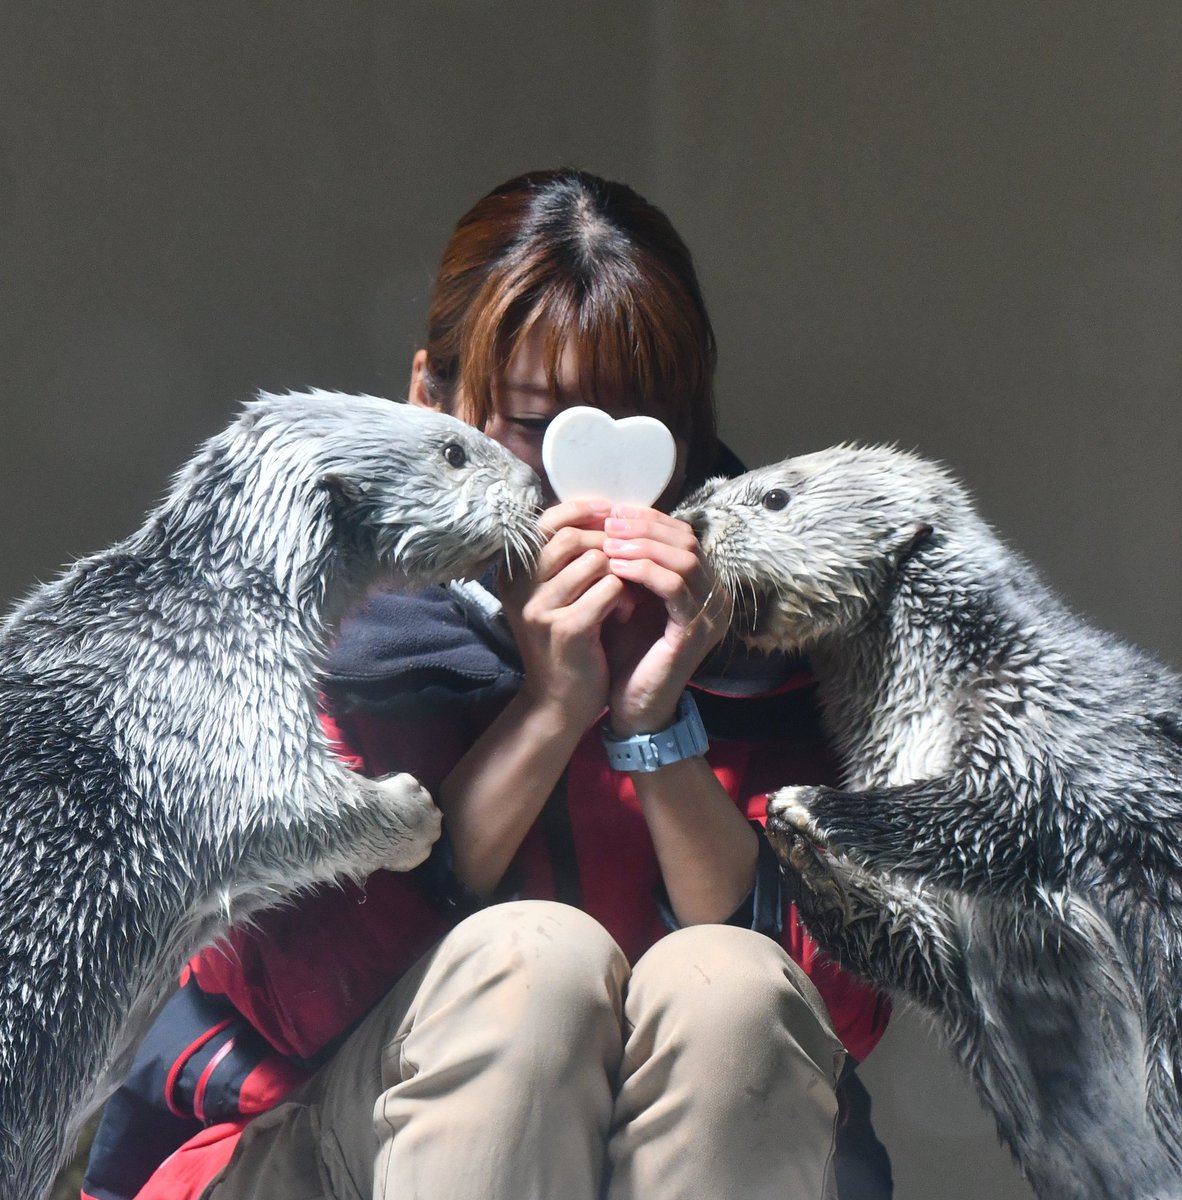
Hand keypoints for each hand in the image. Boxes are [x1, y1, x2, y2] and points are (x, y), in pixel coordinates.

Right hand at [499, 498, 630, 732]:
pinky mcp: (566, 629)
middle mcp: (518, 586)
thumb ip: (569, 557)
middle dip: (608, 543)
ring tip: (626, 592)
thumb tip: (606, 511)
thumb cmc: (567, 640)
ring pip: (594, 560)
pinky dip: (625, 597)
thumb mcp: (557, 594)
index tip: (613, 512)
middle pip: (571, 537)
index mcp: (513, 572)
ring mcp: (539, 608)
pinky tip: (625, 613)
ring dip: (620, 572)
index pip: (547, 521)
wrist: (560, 700)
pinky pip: (609, 589)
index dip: (583, 511)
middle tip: (628, 558)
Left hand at [600, 505, 728, 735]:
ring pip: (684, 560)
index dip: (649, 519)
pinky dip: (644, 571)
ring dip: (643, 545)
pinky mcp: (695, 632)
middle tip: (610, 523)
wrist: (633, 706)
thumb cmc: (629, 652)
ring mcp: (710, 615)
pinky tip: (616, 567)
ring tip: (609, 543)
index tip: (613, 514)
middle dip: (645, 527)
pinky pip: (674, 587)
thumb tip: (615, 521)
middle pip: (687, 541)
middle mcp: (715, 598)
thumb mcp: (631, 598)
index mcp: (704, 587)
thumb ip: (633, 564)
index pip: (683, 536)